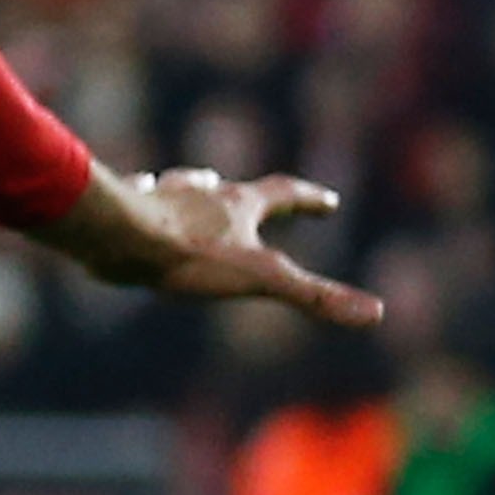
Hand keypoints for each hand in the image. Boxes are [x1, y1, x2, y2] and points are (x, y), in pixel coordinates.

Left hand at [50, 165, 381, 327]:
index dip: (308, 199)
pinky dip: (145, 193)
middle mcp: (201, 194)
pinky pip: (139, 195)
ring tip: (200, 181)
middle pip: (231, 189)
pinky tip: (141, 192)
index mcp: (238, 206)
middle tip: (255, 194)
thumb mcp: (262, 280)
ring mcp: (163, 199)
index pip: (283, 194)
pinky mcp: (127, 210)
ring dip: (196, 186)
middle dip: (248, 195)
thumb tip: (374, 313)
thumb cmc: (191, 257)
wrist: (120, 236)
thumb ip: (316, 296)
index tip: (329, 200)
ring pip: (183, 185)